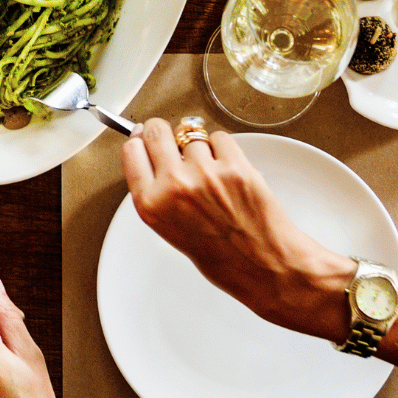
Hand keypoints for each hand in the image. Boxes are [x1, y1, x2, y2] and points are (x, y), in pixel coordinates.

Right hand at [120, 119, 355, 341]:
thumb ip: (158, 193)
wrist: (265, 266)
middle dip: (165, 133)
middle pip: (157, 131)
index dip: (141, 141)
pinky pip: (220, 138)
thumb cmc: (222, 256)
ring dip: (201, 148)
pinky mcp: (235, 166)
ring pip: (193, 135)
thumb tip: (153, 156)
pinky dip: (224, 149)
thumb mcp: (171, 229)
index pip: (132, 151)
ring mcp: (205, 174)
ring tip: (213, 175)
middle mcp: (174, 186)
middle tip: (176, 142)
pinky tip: (229, 172)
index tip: (145, 138)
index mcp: (152, 205)